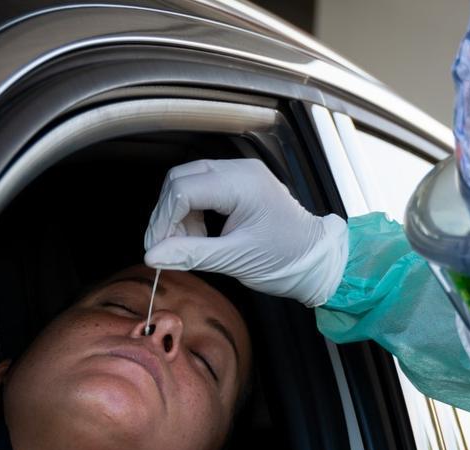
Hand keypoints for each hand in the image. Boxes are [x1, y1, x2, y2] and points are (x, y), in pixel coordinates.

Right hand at [144, 158, 347, 306]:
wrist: (316, 259)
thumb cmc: (286, 258)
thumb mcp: (236, 259)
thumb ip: (191, 254)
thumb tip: (152, 255)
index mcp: (242, 184)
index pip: (183, 189)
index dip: (164, 219)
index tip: (157, 248)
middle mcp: (240, 170)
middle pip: (181, 179)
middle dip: (168, 214)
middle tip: (166, 247)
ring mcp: (240, 174)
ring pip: (188, 182)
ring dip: (179, 213)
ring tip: (189, 244)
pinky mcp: (239, 183)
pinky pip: (202, 188)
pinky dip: (193, 211)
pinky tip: (200, 235)